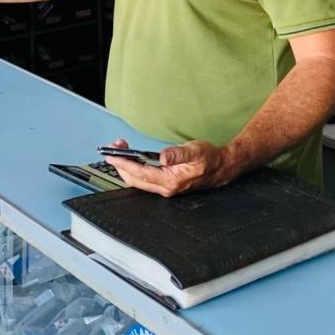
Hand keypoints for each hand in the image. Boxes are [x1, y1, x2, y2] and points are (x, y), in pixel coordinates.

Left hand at [103, 138, 237, 196]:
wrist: (221, 167)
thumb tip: (162, 156)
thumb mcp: (195, 151)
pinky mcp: (165, 184)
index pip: (140, 173)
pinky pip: (143, 178)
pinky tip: (132, 157)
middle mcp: (165, 187)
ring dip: (126, 166)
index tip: (112, 155)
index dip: (124, 164)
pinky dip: (134, 168)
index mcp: (171, 181)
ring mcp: (165, 187)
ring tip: (120, 149)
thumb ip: (177, 154)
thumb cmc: (209, 159)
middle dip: (120, 164)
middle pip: (134, 179)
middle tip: (114, 148)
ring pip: (137, 180)